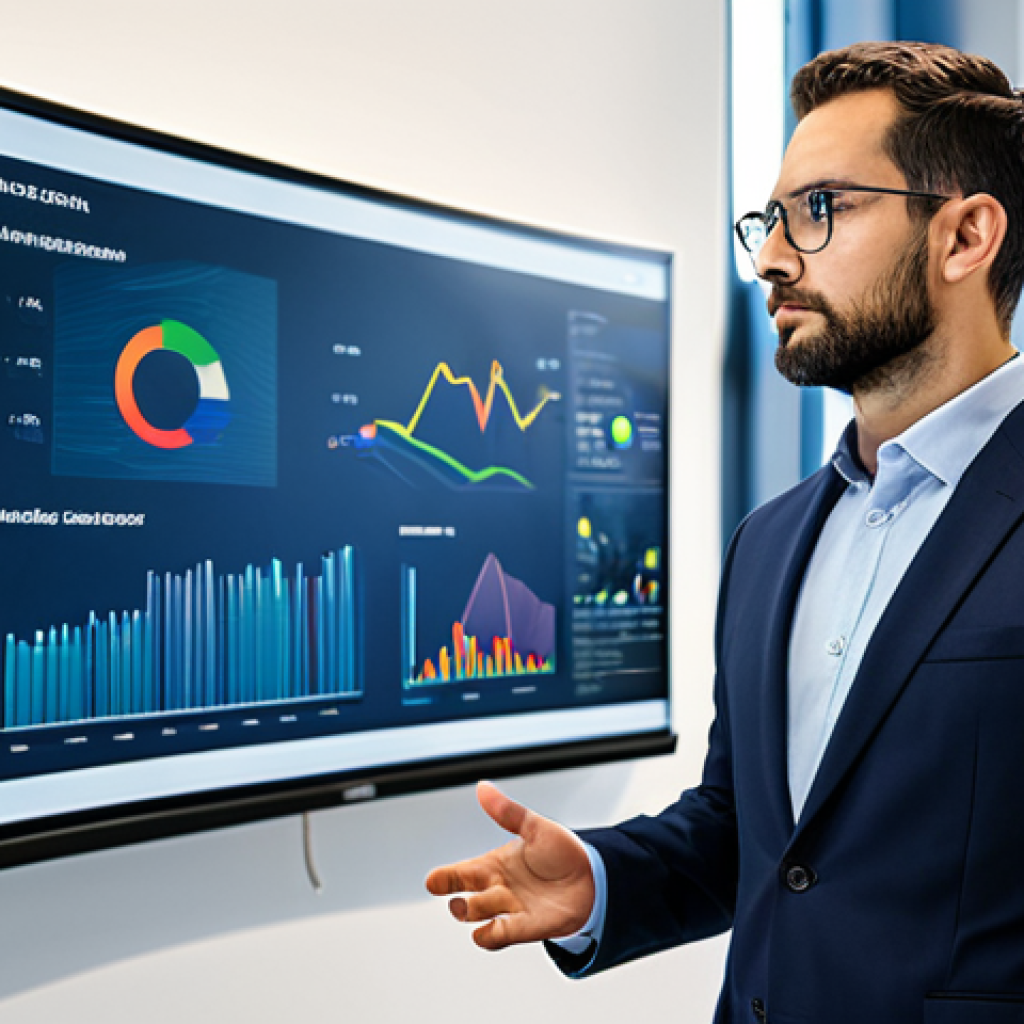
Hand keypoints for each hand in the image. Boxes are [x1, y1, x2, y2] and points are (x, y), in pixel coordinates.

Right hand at [424, 780, 595, 950]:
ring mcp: (510, 909)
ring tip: (470, 906)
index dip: (443, 879)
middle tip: (458, 896)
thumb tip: (483, 787)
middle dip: (455, 899)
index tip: (434, 881)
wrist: (596, 878)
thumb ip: (508, 812)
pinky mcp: (526, 927)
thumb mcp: (536, 827)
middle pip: (462, 898)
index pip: (458, 874)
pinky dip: (489, 935)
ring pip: (477, 916)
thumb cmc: (564, 852)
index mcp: (494, 864)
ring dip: (470, 913)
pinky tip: (488, 928)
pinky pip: (497, 936)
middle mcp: (498, 888)